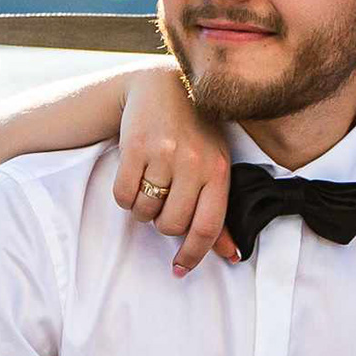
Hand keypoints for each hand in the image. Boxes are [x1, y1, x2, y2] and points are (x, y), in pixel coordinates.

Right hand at [115, 70, 238, 273]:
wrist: (164, 86)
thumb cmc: (195, 133)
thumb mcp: (215, 167)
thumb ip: (220, 213)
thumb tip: (232, 255)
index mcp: (219, 171)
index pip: (207, 227)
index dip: (193, 254)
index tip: (180, 268)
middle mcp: (193, 163)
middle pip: (170, 225)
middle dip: (162, 223)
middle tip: (164, 202)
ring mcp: (163, 154)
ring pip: (144, 212)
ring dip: (142, 209)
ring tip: (150, 184)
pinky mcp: (135, 147)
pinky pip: (123, 196)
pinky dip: (125, 196)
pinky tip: (134, 177)